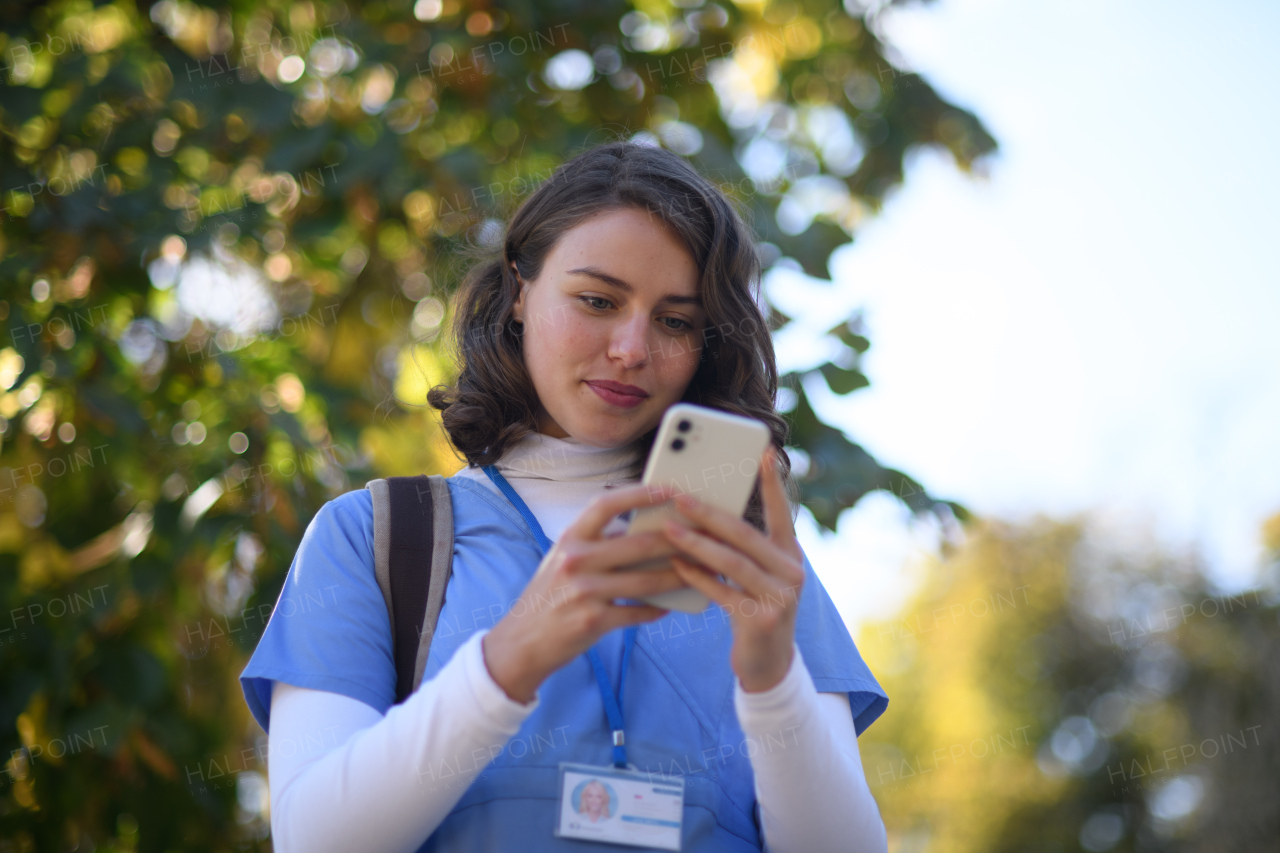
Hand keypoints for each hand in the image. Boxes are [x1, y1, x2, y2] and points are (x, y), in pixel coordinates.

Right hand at [482, 482, 687, 703]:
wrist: (521, 643)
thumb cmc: (548, 596)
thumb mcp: (563, 560)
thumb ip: (596, 544)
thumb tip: (638, 530)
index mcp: (569, 538)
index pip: (607, 504)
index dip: (640, 494)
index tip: (670, 489)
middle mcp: (575, 561)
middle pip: (638, 544)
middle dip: (677, 540)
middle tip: (702, 536)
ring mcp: (584, 592)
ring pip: (646, 581)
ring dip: (678, 577)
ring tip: (699, 572)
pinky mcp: (593, 621)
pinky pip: (637, 613)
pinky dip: (657, 609)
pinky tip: (670, 607)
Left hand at [661, 445, 804, 692]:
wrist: (768, 665)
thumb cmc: (754, 608)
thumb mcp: (757, 576)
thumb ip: (741, 549)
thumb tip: (700, 513)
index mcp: (791, 554)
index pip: (782, 512)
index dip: (773, 483)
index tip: (764, 452)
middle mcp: (793, 572)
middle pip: (746, 535)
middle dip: (710, 514)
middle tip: (679, 496)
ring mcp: (781, 597)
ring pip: (732, 562)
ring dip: (696, 543)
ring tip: (668, 529)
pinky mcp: (762, 620)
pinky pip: (723, 592)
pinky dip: (697, 577)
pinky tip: (676, 565)